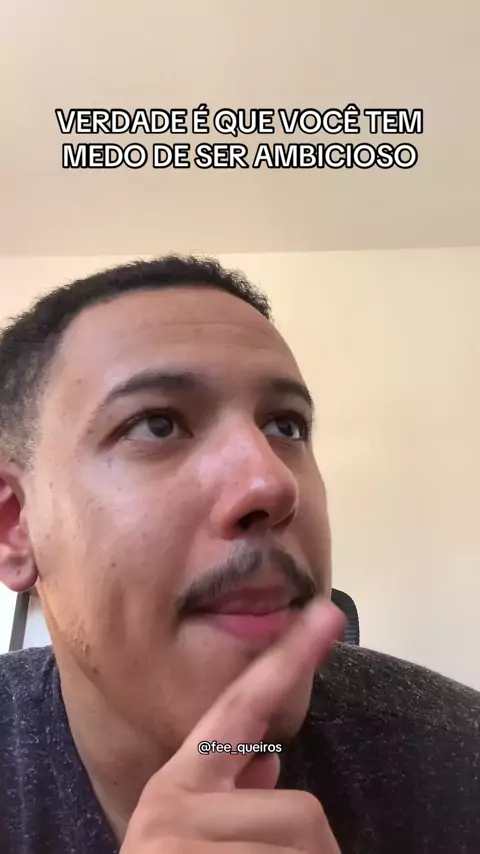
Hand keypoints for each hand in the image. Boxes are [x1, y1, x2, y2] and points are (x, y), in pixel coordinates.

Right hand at [120, 598, 344, 852]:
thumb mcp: (196, 841)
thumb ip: (232, 798)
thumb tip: (270, 763)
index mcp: (176, 787)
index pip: (241, 710)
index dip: (288, 662)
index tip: (328, 614)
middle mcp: (169, 803)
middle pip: (302, 810)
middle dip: (308, 850)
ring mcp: (177, 839)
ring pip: (307, 842)